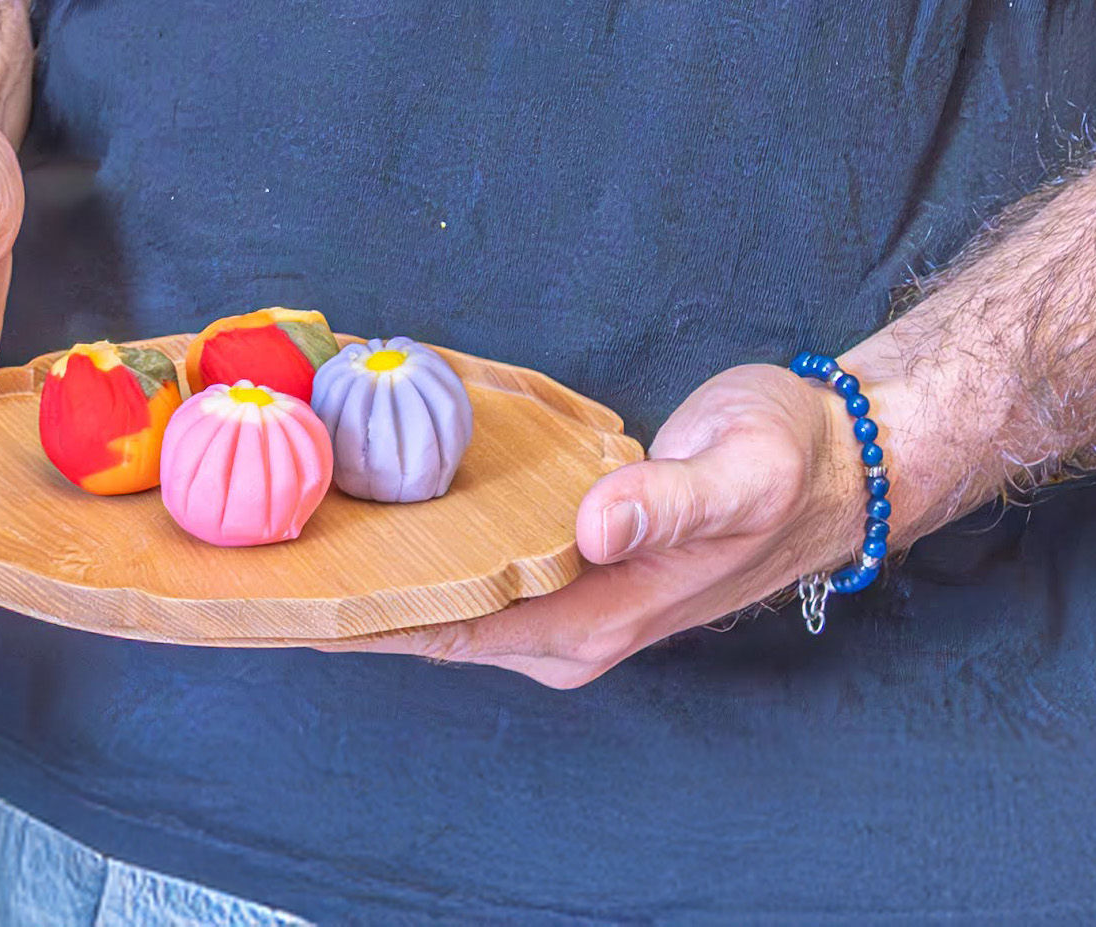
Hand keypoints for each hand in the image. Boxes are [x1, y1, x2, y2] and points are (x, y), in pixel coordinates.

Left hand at [336, 360, 868, 685]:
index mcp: (597, 620)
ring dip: (381, 559)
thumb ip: (666, 503)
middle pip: (433, 621)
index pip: (452, 631)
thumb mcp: (737, 474)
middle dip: (352, 588)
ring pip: (449, 589)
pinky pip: (478, 556)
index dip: (365, 616)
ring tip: (293, 514)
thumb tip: (595, 525)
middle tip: (260, 540)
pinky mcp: (572, 555)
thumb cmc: (786, 464)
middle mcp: (572, 623)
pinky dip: (425, 532)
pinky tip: (377, 490)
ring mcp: (570, 594)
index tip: (285, 595)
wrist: (835, 462)